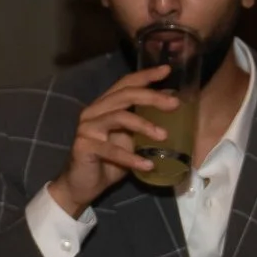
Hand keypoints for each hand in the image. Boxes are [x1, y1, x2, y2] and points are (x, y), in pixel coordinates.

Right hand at [48, 64, 179, 214]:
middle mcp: (93, 112)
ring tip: (164, 137)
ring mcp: (87, 128)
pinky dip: (131, 158)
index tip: (167, 70)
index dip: (145, 75)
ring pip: (119, 117)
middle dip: (152, 97)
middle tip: (175, 104)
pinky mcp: (83, 146)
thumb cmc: (108, 162)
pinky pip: (111, 150)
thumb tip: (170, 110)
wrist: (81, 186)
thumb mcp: (131, 140)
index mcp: (105, 106)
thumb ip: (143, 125)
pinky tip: (147, 165)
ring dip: (144, 125)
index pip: (125, 84)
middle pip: (125, 95)